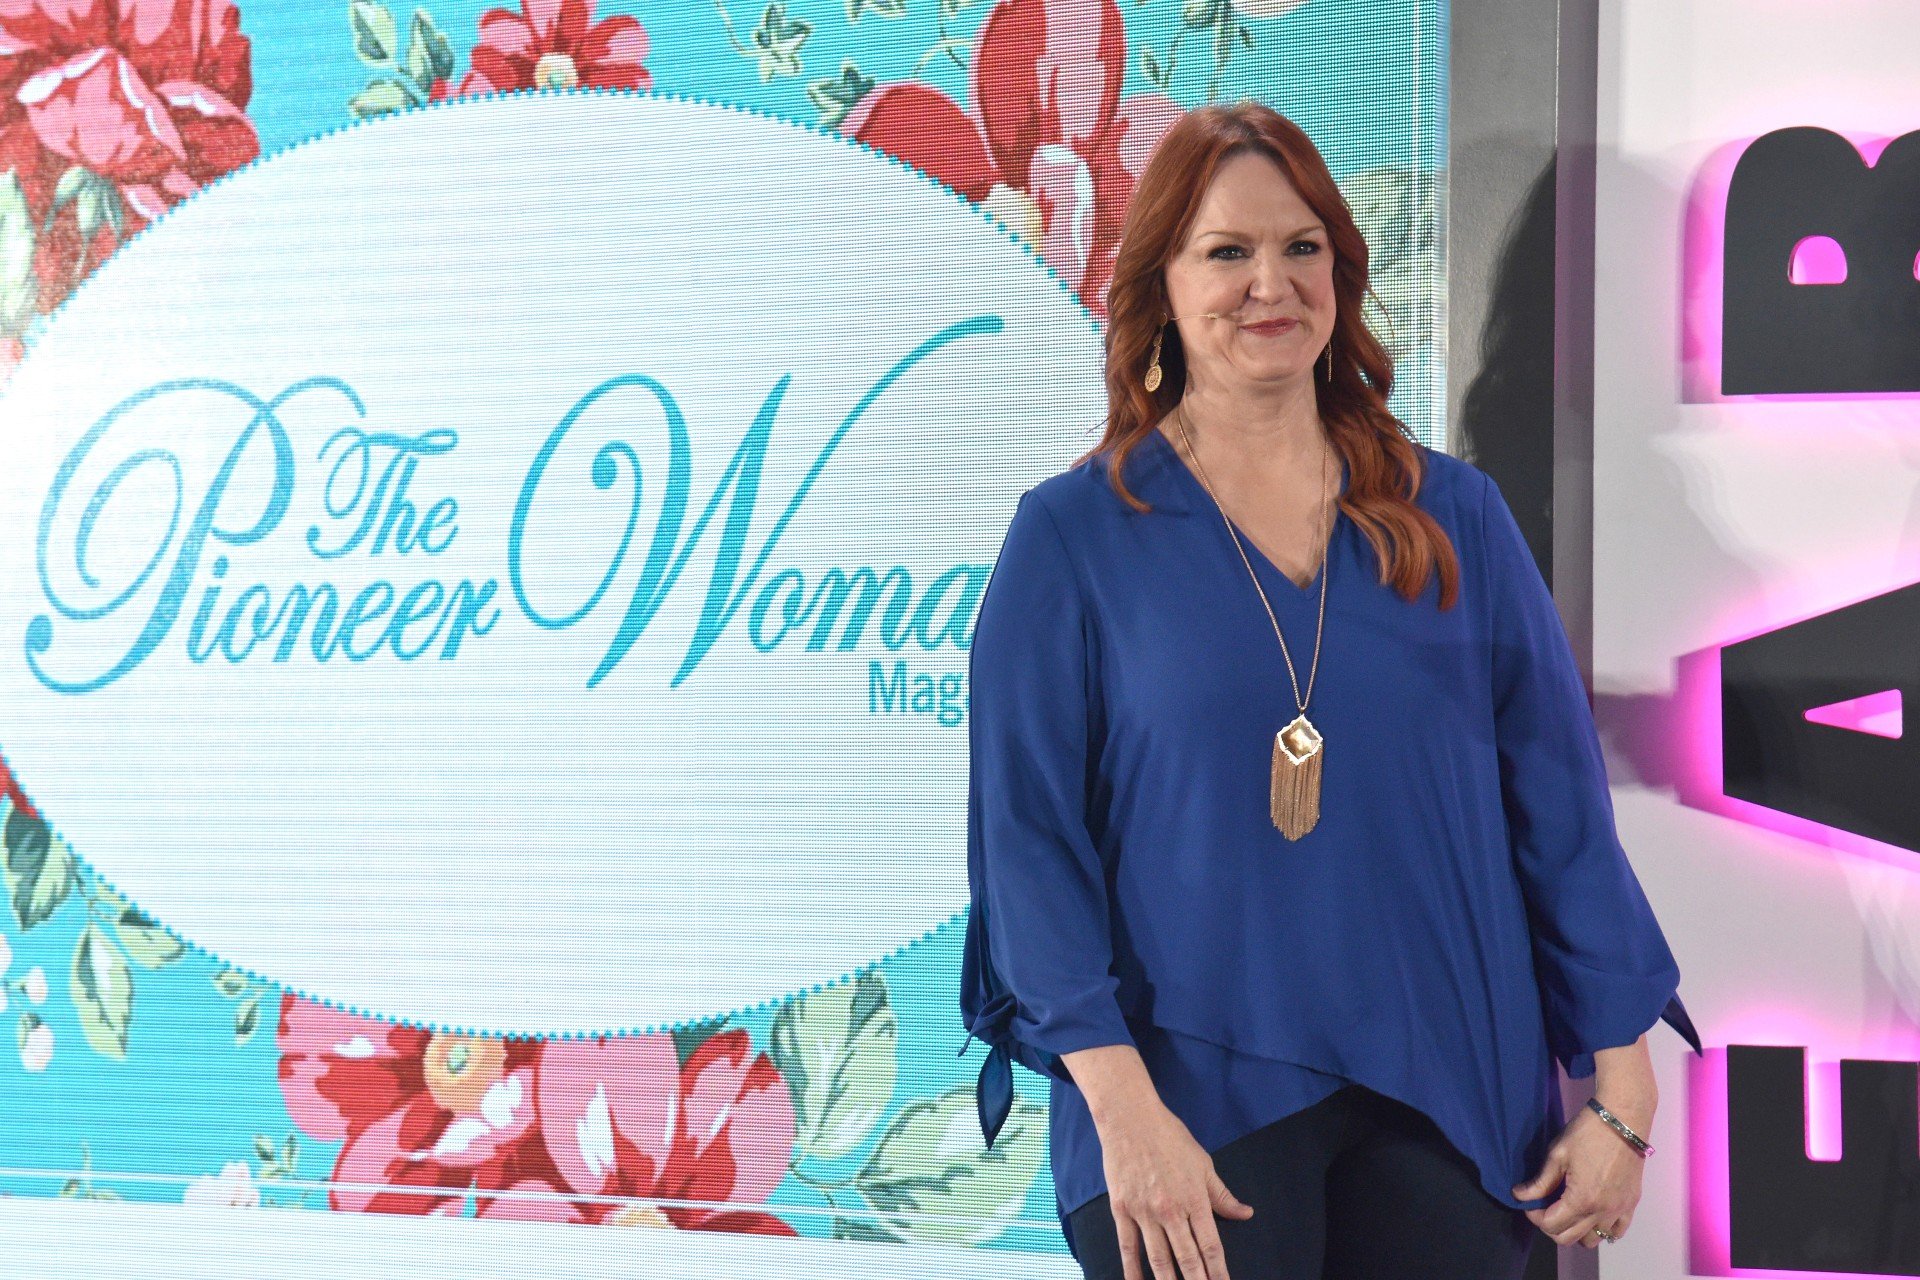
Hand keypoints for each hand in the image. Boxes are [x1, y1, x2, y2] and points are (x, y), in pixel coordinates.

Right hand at [1097, 1097, 1254, 1279]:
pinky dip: (1132, 1270)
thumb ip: (1223, 1195)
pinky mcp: (1122, 1210)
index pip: (1210, 1246)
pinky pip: (1128, 1247)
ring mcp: (1144, 1212)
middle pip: (1187, 1259)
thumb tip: (1246, 1214)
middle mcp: (1171, 1211)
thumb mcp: (1204, 1164)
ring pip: (1159, 1260)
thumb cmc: (1170, 1137)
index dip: (1219, 1272)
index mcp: (1194, 1199)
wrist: (1130, 1119)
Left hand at [1511, 1102, 1648, 1247]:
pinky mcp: (1632, 1205)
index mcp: (1582, 1200)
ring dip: (1576, 1231)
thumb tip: (1519, 1195)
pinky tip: (1591, 1215)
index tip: (1530, 1203)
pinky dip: (1602, 1230)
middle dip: (1551, 1226)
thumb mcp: (1557, 1155)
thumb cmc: (1587, 1133)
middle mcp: (1602, 1212)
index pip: (1551, 1225)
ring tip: (1567, 1211)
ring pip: (1593, 1240)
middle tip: (1544, 1207)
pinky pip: (1617, 1232)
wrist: (1623, 1120)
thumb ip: (1539, 1181)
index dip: (1534, 1216)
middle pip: (1569, 1238)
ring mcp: (1620, 1211)